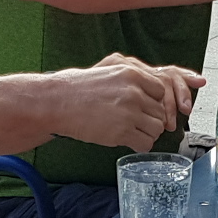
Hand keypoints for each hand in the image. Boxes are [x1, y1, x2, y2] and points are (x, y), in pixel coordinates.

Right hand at [47, 55, 202, 150]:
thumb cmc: (77, 89)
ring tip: (133, 133)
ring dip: (147, 134)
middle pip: (160, 112)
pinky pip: (146, 143)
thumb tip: (149, 94)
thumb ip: (130, 80)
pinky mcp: (121, 132)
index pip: (160, 91)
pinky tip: (129, 142)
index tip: (142, 108)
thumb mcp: (108, 72)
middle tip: (136, 124)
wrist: (57, 102)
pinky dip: (140, 146)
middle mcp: (134, 92)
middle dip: (149, 120)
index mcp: (132, 74)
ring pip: (157, 128)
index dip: (152, 102)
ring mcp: (129, 112)